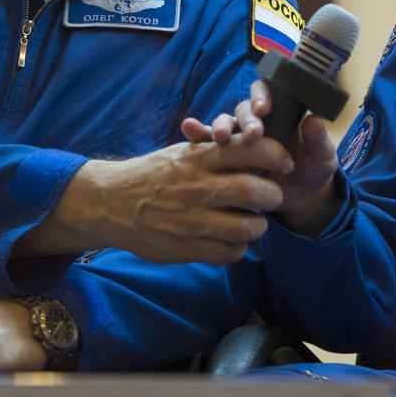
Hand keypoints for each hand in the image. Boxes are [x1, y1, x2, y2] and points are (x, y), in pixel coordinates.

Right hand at [16, 136, 291, 263]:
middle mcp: (197, 188)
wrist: (110, 204)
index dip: (276, 155)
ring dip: (259, 226)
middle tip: (273, 197)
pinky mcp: (186, 248)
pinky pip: (229, 253)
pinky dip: (239, 248)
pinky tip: (234, 240)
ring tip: (254, 222)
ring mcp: (192, 221)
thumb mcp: (182, 153)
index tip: (285, 163)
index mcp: (198, 158)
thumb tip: (256, 144)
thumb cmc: (153, 174)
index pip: (250, 149)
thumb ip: (217, 151)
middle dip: (274, 195)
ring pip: (247, 228)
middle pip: (255, 191)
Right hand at [182, 79, 339, 235]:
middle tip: (251, 133)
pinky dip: (198, 135)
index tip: (264, 108)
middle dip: (245, 119)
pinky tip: (189, 130)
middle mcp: (256, 122)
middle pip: (244, 110)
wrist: (301, 198)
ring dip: (220, 127)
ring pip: (225, 124)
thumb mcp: (321, 157)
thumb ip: (318, 140)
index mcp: (280, 113)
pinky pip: (209, 145)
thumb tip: (314, 119)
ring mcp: (239, 139)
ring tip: (220, 137)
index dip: (262, 95)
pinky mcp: (225, 158)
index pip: (266, 94)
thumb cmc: (312, 170)